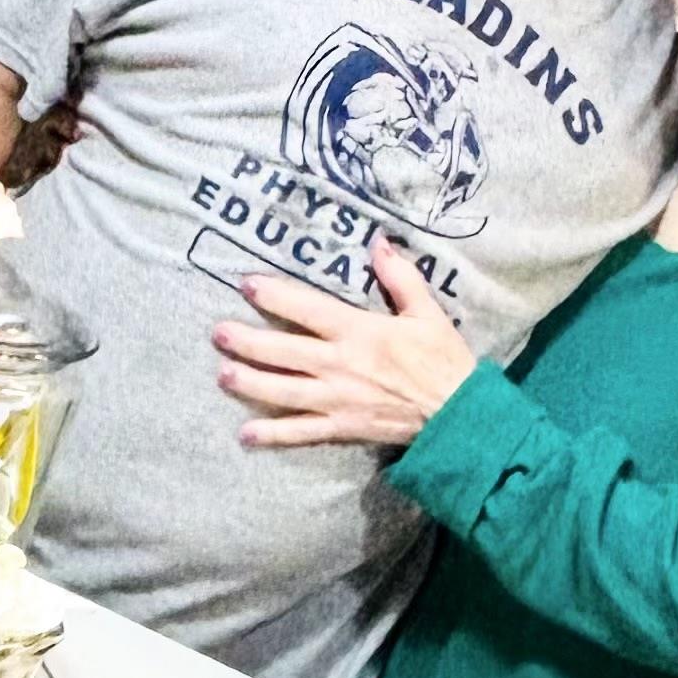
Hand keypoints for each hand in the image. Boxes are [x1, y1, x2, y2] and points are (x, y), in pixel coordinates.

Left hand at [216, 239, 475, 449]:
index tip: (247, 285)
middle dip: (247, 341)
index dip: (274, 296)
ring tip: (223, 375)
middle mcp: (341, 365)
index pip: (307, 309)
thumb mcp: (427, 312)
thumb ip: (400, 278)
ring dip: (250, 383)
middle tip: (218, 334)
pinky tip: (246, 433)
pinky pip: (302, 432)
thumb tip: (379, 243)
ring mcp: (338, 400)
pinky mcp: (342, 428)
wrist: (458, 417)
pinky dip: (273, 434)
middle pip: (283, 351)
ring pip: (284, 391)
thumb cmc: (444, 361)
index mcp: (360, 332)